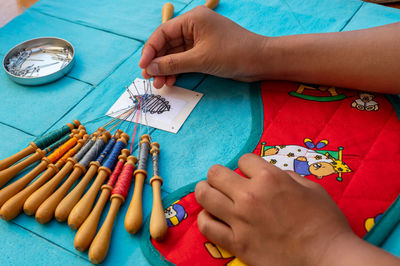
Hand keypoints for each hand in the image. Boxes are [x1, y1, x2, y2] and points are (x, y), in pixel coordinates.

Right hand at [139, 6, 266, 87]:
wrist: (260, 61)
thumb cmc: (234, 53)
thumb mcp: (200, 59)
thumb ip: (173, 64)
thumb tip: (150, 68)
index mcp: (193, 19)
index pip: (162, 33)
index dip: (150, 50)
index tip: (143, 67)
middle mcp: (194, 27)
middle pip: (167, 45)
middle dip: (158, 63)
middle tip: (149, 80)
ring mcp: (199, 40)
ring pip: (175, 55)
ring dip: (167, 70)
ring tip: (160, 85)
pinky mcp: (205, 52)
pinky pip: (185, 61)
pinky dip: (178, 71)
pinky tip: (171, 82)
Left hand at [195, 154, 399, 265]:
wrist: (328, 258)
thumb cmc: (325, 222)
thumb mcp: (312, 188)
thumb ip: (287, 177)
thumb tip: (272, 175)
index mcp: (270, 178)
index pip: (243, 159)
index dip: (247, 165)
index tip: (250, 172)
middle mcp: (250, 195)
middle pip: (215, 173)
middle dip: (218, 174)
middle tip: (223, 181)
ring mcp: (240, 220)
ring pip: (204, 196)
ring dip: (205, 191)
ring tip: (210, 194)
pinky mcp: (236, 244)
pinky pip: (207, 226)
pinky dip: (206, 219)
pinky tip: (213, 217)